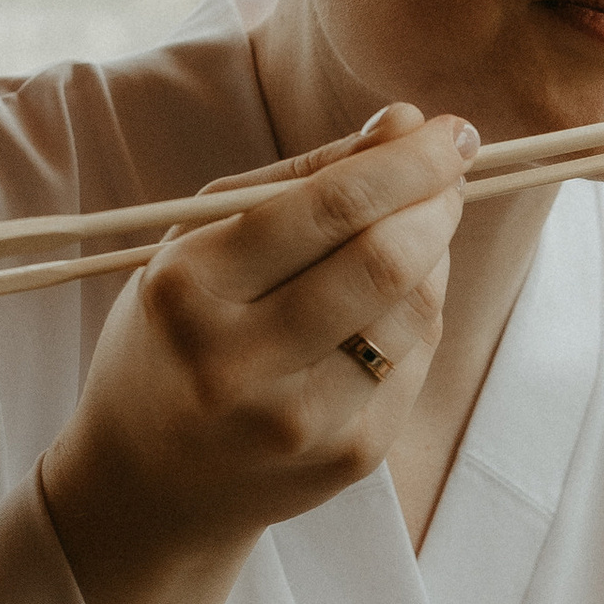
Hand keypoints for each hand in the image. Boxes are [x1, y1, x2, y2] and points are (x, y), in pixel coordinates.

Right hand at [37, 103, 470, 603]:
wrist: (151, 482)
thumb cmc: (179, 334)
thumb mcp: (204, 242)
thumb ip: (301, 177)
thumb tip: (406, 121)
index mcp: (190, 287)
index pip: (327, 207)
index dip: (405, 163)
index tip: (448, 131)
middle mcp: (240, 361)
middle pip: (384, 262)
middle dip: (437, 203)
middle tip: (452, 172)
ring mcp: (299, 419)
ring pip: (414, 313)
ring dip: (433, 256)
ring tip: (415, 233)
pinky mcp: (347, 457)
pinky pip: (416, 361)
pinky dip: (419, 316)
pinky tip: (392, 304)